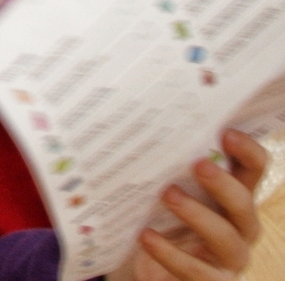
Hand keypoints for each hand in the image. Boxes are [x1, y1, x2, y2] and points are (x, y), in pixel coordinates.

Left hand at [113, 131, 268, 280]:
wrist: (144, 266)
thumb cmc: (158, 218)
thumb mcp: (160, 189)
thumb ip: (162, 165)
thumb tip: (137, 124)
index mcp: (230, 196)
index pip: (252, 170)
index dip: (247, 151)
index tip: (225, 132)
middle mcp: (237, 226)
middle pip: (246, 204)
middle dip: (224, 184)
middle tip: (198, 164)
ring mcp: (226, 257)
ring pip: (228, 238)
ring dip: (200, 216)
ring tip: (168, 195)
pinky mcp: (210, 280)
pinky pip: (197, 271)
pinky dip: (171, 253)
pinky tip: (146, 236)